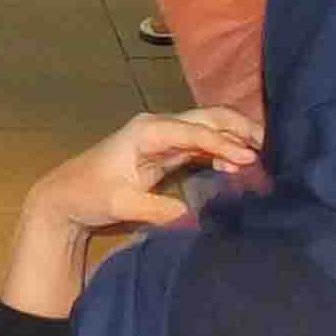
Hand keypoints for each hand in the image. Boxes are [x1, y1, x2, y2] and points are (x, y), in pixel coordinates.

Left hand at [22, 109, 264, 239]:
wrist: (65, 196)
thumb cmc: (88, 196)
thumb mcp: (122, 205)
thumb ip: (158, 210)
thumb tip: (194, 217)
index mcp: (147, 132)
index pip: (193, 131)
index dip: (222, 142)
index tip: (248, 158)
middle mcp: (158, 126)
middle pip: (207, 118)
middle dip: (239, 128)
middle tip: (270, 147)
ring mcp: (163, 136)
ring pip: (208, 127)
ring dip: (234, 138)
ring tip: (262, 157)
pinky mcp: (166, 151)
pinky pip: (201, 143)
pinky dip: (222, 150)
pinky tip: (239, 165)